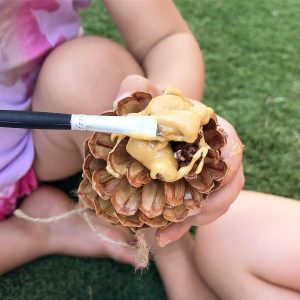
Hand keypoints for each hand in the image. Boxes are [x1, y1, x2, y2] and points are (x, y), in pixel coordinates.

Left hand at [115, 74, 243, 246]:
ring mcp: (210, 173)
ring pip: (216, 202)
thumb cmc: (157, 107)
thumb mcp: (147, 94)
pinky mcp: (198, 187)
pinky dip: (183, 224)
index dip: (224, 172)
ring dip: (193, 220)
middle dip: (209, 205)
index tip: (203, 189)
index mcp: (214, 130)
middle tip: (182, 219)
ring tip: (166, 233)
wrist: (160, 116)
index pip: (232, 151)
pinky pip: (200, 209)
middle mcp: (218, 154)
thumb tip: (121, 99)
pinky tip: (162, 235)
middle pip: (229, 184)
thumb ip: (135, 88)